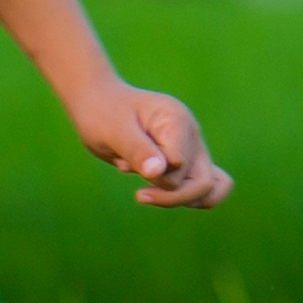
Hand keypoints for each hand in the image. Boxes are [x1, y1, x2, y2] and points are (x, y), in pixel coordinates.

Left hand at [75, 85, 231, 209]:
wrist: (98, 105)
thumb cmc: (103, 113)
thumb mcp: (113, 131)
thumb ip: (137, 151)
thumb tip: (158, 172)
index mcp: (177, 120)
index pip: (180, 164)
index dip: (156, 174)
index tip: (129, 164)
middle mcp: (191, 135)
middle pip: (203, 183)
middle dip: (168, 195)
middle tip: (138, 194)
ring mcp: (192, 149)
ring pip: (205, 190)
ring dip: (171, 196)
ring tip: (144, 186)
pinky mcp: (185, 163)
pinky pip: (202, 190)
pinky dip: (180, 197)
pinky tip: (155, 191)